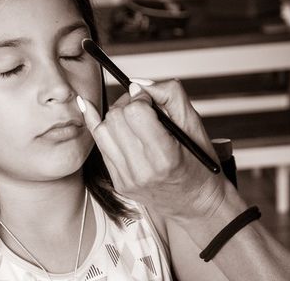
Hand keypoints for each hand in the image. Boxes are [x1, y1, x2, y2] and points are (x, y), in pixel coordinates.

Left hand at [78, 79, 227, 221]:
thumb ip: (170, 95)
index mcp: (165, 157)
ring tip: (132, 117)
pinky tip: (90, 107)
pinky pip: (99, 145)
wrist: (196, 204)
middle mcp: (142, 170)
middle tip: (142, 106)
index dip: (141, 98)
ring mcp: (127, 179)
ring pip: (102, 130)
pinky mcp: (118, 182)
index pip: (135, 112)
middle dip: (127, 104)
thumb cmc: (199, 162)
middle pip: (115, 118)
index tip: (150, 100)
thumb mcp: (195, 124)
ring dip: (115, 116)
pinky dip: (99, 125)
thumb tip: (138, 84)